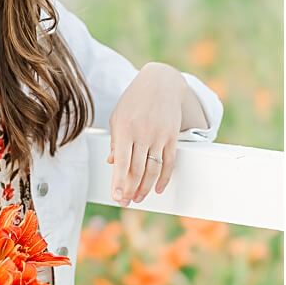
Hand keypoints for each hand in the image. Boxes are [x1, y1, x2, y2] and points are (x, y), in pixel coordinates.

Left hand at [107, 62, 184, 205]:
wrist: (161, 82)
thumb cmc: (134, 100)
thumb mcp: (118, 116)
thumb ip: (115, 141)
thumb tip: (113, 163)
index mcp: (124, 129)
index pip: (122, 163)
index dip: (119, 183)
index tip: (117, 197)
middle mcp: (142, 134)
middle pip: (137, 170)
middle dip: (131, 190)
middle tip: (126, 202)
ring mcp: (159, 136)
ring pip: (153, 170)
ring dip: (145, 188)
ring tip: (139, 198)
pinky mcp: (172, 136)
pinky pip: (169, 162)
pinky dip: (164, 178)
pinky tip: (158, 188)